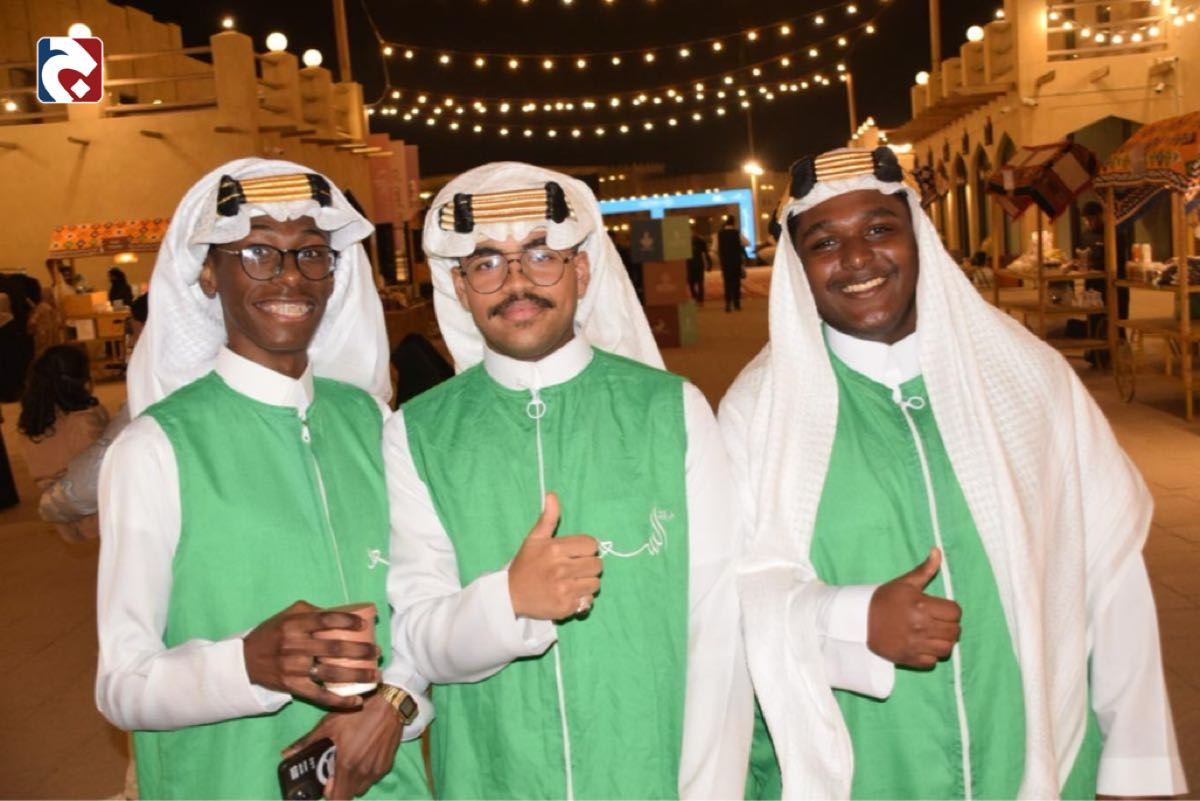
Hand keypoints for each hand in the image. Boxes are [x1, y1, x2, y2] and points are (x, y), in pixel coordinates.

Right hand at [243, 600, 380, 709]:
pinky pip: (318, 695)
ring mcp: (293, 668)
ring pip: (330, 673)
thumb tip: (343, 613)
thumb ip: (312, 611)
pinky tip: (356, 700)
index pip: (325, 619)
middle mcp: (294, 645)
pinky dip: (338, 700)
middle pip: (333, 648)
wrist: (244, 661)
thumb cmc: (272, 634)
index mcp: (294, 624)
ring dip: (357, 675)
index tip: (365, 624)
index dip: (347, 621)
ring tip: (375, 675)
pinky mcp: (291, 687)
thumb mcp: (287, 615)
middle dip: (360, 651)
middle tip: (377, 652)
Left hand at [283, 693, 401, 799]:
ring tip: (350, 761)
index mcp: (346, 765)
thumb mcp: (328, 725)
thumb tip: (284, 754)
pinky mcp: (387, 764)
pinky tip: (364, 754)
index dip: (329, 794)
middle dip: (340, 787)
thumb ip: (306, 742)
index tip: (326, 782)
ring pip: (362, 787)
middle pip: (349, 795)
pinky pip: (373, 777)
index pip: (338, 799)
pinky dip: (366, 773)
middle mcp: (363, 773)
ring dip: (353, 781)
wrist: (389, 704)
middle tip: (336, 769)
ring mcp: (377, 770)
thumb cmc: (357, 712)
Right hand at [507, 493, 601, 619]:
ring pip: (595, 583)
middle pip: (597, 564)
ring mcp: (564, 590)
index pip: (592, 545)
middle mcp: (561, 569)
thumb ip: (547, 519)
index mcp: (555, 549)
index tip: (576, 553)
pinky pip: (589, 600)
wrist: (510, 596)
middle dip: (588, 565)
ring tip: (573, 581)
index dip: (586, 548)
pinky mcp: (566, 607)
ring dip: (587, 582)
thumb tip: (552, 495)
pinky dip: (582, 598)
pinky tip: (570, 594)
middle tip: (575, 567)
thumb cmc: (525, 565)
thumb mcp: (534, 539)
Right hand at [867, 548, 961, 668]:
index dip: (951, 610)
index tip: (940, 608)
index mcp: (922, 606)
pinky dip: (930, 655)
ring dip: (943, 641)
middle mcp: (921, 627)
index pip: (955, 612)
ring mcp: (915, 645)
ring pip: (947, 649)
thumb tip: (938, 551)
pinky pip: (932, 662)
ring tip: (933, 634)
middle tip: (938, 621)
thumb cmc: (884, 599)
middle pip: (955, 631)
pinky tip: (922, 645)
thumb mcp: (905, 583)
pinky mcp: (908, 659)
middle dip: (950, 625)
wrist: (859, 620)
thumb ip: (925, 570)